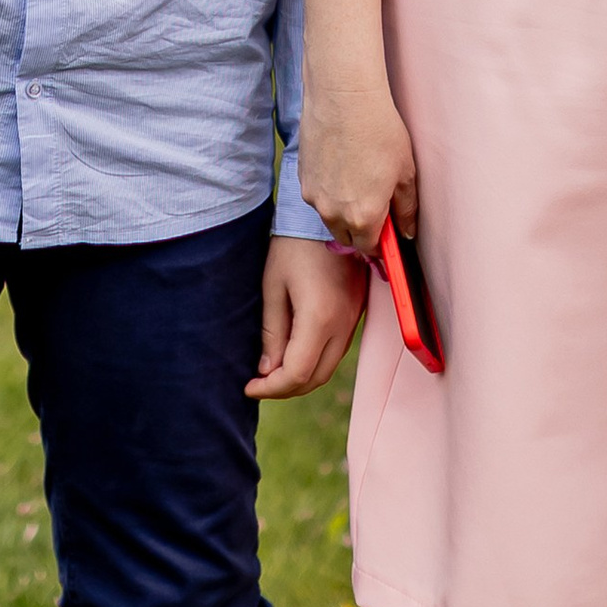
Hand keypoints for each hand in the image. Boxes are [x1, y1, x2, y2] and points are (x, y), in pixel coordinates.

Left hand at [248, 234, 368, 401]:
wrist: (322, 217)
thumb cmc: (293, 246)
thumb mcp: (273, 288)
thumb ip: (272, 333)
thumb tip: (267, 370)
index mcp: (320, 319)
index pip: (297, 374)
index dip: (271, 388)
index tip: (249, 387)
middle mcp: (343, 324)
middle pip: (316, 378)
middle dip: (286, 388)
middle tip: (260, 383)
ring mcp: (354, 318)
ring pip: (329, 367)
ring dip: (302, 377)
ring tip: (273, 371)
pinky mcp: (357, 311)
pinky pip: (337, 350)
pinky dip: (316, 361)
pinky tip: (295, 353)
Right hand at [298, 71, 415, 251]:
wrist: (343, 97)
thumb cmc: (378, 130)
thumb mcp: (405, 172)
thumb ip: (406, 209)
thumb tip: (407, 231)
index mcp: (363, 218)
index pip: (370, 249)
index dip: (381, 243)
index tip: (387, 234)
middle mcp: (334, 214)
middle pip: (346, 238)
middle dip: (360, 230)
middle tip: (374, 205)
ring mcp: (314, 197)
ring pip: (329, 217)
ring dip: (342, 210)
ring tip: (357, 178)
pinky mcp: (301, 178)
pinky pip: (317, 196)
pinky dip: (328, 191)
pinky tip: (341, 165)